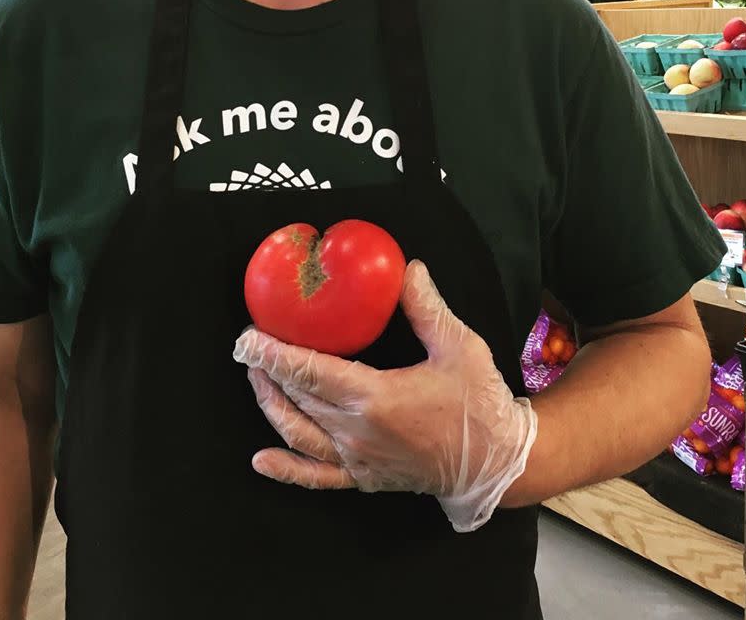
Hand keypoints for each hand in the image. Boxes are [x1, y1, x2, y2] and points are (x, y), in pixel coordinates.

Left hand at [233, 260, 537, 531]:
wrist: (498, 463)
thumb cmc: (480, 404)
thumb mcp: (459, 347)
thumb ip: (427, 307)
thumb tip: (407, 268)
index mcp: (376, 398)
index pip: (310, 372)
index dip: (274, 354)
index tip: (248, 338)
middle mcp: (358, 432)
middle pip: (298, 399)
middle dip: (268, 371)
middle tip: (249, 346)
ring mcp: (359, 459)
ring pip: (299, 434)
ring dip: (270, 406)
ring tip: (255, 378)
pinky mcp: (365, 477)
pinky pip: (318, 477)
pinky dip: (287, 471)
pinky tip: (262, 461)